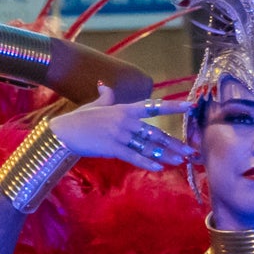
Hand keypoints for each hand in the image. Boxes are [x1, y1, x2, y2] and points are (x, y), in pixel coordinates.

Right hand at [48, 87, 196, 170]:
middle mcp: (125, 121)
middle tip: (190, 150)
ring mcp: (120, 135)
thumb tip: (104, 86)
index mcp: (124, 109)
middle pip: (155, 132)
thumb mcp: (94, 105)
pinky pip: (133, 156)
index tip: (189, 107)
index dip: (172, 106)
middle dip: (174, 143)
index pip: (153, 106)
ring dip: (165, 155)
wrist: (63, 132)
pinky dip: (147, 162)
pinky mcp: (112, 149)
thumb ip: (104, 96)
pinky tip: (159, 168)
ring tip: (180, 161)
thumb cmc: (78, 119)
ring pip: (148, 146)